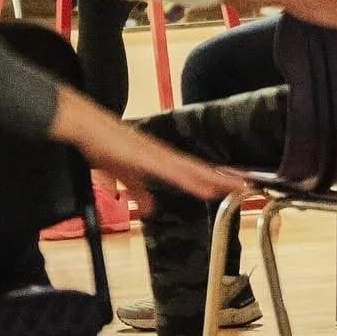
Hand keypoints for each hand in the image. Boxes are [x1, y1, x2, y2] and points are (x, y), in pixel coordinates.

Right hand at [50, 89, 246, 214]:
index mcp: (161, 159)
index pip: (194, 170)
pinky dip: (193, 179)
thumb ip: (138, 191)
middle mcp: (165, 155)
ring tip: (239, 186)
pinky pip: (176, 172)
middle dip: (224, 178)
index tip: (236, 185)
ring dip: (217, 179)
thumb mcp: (123, 175)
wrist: (86, 126)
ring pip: (194, 170)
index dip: (215, 178)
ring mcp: (159, 155)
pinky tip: (207, 187)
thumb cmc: (103, 145)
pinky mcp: (149, 158)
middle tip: (250, 186)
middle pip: (201, 169)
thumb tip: (150, 208)